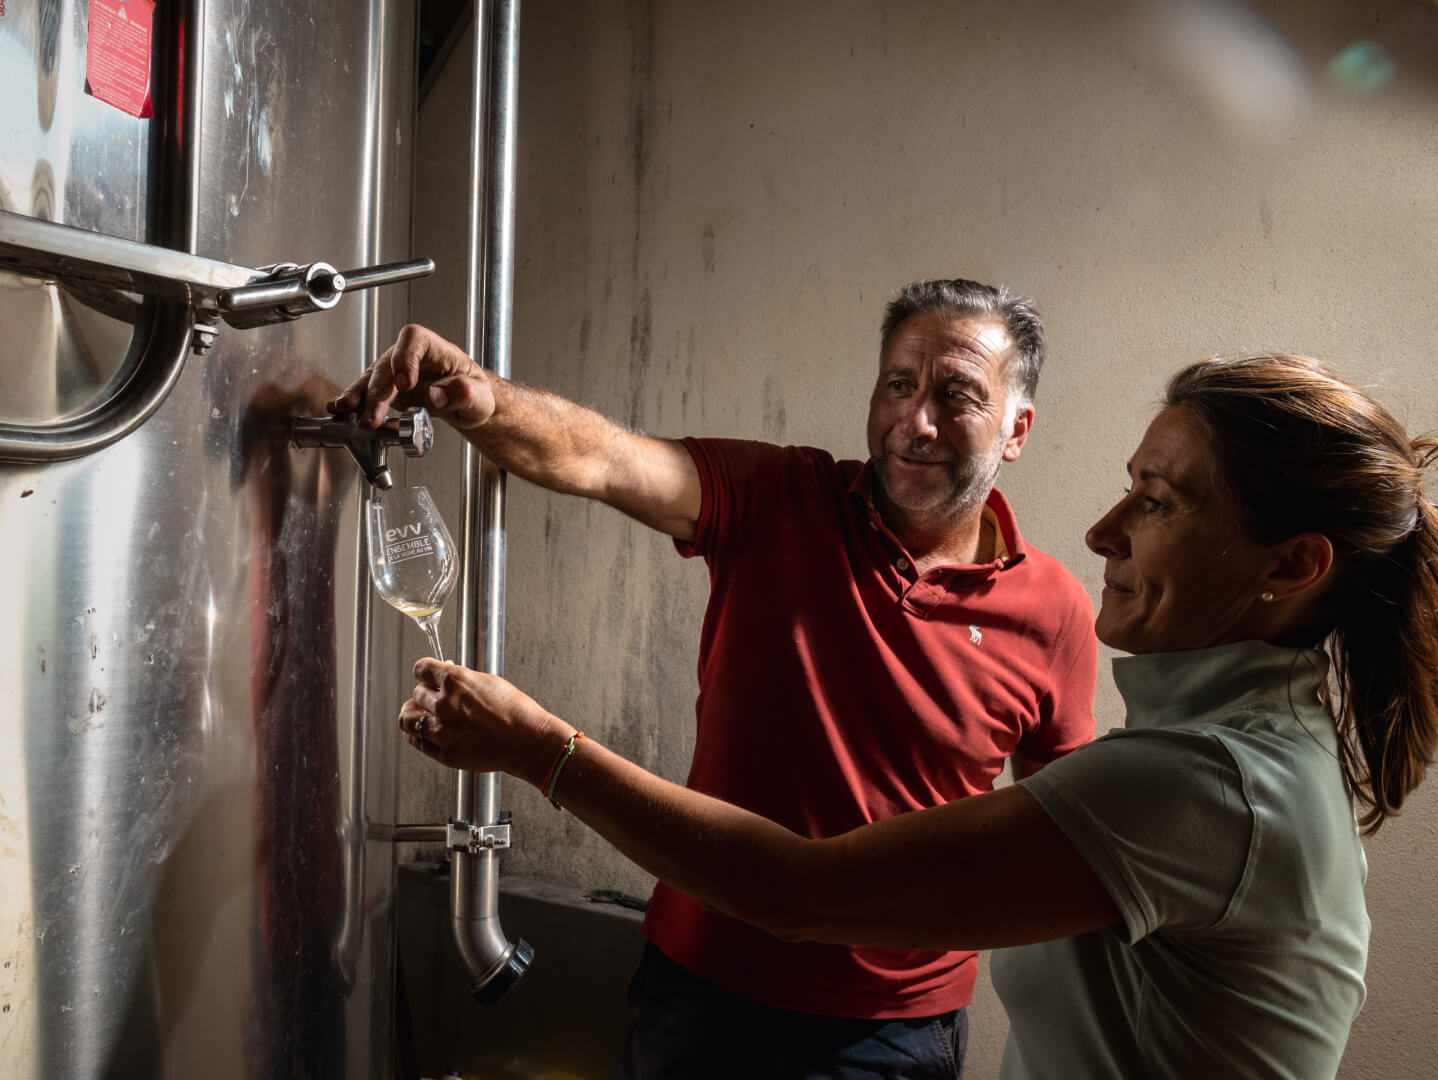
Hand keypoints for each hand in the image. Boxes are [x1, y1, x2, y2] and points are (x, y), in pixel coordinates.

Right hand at [326, 324, 496, 430]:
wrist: (467, 403)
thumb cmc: (474, 394)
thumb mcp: (480, 397)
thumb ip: (465, 394)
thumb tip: (438, 395)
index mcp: (436, 350)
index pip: (414, 339)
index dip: (405, 357)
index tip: (405, 384)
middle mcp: (410, 357)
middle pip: (388, 363)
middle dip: (378, 391)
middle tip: (373, 416)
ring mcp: (395, 372)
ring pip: (372, 378)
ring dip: (359, 396)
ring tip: (347, 411)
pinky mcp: (386, 390)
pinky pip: (367, 393)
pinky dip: (353, 402)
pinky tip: (339, 409)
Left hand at [398, 658, 569, 782]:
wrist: (527, 741)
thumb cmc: (515, 711)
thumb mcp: (489, 682)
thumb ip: (461, 680)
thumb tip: (444, 678)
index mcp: (456, 680)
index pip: (421, 669)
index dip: (423, 671)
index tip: (424, 674)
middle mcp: (445, 703)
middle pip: (416, 694)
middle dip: (424, 694)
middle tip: (431, 698)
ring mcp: (442, 730)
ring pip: (407, 719)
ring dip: (411, 714)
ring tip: (417, 715)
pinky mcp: (444, 752)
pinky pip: (416, 740)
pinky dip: (414, 734)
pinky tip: (420, 731)